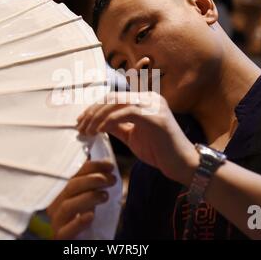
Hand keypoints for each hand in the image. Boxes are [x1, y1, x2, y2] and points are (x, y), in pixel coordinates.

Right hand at [46, 160, 116, 238]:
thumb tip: (104, 161)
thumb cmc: (83, 215)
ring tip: (105, 196)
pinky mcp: (61, 236)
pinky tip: (90, 216)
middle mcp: (55, 203)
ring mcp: (57, 220)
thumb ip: (90, 180)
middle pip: (70, 186)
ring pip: (68, 205)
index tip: (109, 165)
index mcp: (61, 189)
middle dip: (93, 179)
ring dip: (89, 197)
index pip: (73, 172)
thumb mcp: (87, 194)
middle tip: (111, 179)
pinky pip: (66, 230)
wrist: (80, 239)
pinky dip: (78, 222)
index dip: (92, 166)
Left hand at [77, 91, 198, 184]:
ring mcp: (153, 105)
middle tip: (79, 127)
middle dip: (92, 111)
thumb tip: (97, 123)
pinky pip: (125, 112)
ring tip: (86, 131)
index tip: (81, 121)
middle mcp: (149, 97)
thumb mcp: (132, 136)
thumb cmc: (159, 151)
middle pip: (112, 97)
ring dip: (97, 116)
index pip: (113, 97)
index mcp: (144, 99)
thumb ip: (117, 126)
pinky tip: (98, 131)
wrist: (182, 163)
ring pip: (116, 102)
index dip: (94, 107)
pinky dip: (108, 120)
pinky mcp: (155, 116)